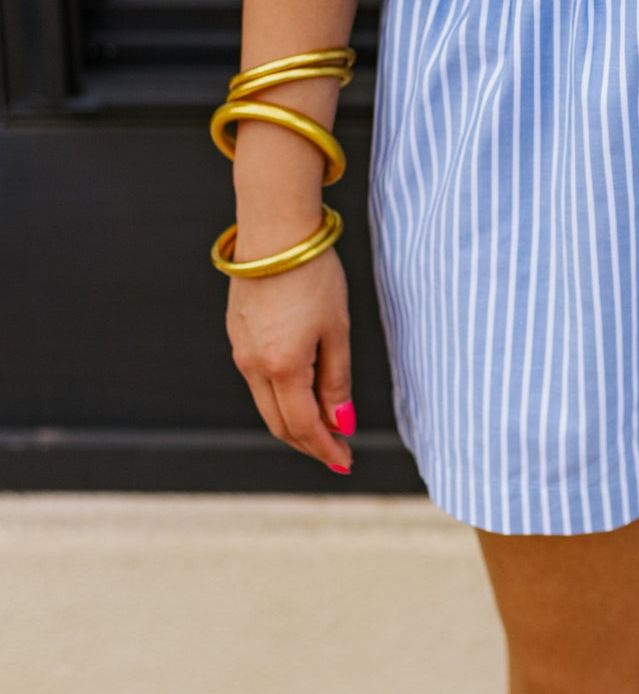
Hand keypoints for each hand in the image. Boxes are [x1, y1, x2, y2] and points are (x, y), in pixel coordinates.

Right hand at [226, 242, 355, 470]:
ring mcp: (240, 351)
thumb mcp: (337, 328)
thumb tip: (342, 423)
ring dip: (294, 423)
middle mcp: (253, 366)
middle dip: (309, 444)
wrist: (274, 231)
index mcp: (283, 366)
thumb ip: (337, 380)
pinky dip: (281, 398)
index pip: (304, 426)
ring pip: (266, 405)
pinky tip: (302, 394)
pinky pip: (258, 381)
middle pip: (280, 424)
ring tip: (325, 428)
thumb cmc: (314, 275)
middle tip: (338, 453)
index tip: (346, 462)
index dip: (326, 449)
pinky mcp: (237, 336)